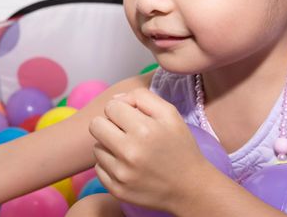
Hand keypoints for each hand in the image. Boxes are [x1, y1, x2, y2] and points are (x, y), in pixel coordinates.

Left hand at [89, 89, 209, 211]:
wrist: (191, 188)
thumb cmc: (180, 146)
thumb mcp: (170, 114)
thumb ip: (142, 97)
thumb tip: (115, 99)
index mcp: (144, 130)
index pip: (111, 106)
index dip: (121, 109)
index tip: (132, 118)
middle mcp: (129, 152)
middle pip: (95, 125)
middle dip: (109, 124)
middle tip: (125, 132)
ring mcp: (121, 174)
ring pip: (96, 147)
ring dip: (109, 145)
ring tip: (129, 150)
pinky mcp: (116, 189)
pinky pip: (98, 167)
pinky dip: (110, 164)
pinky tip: (127, 165)